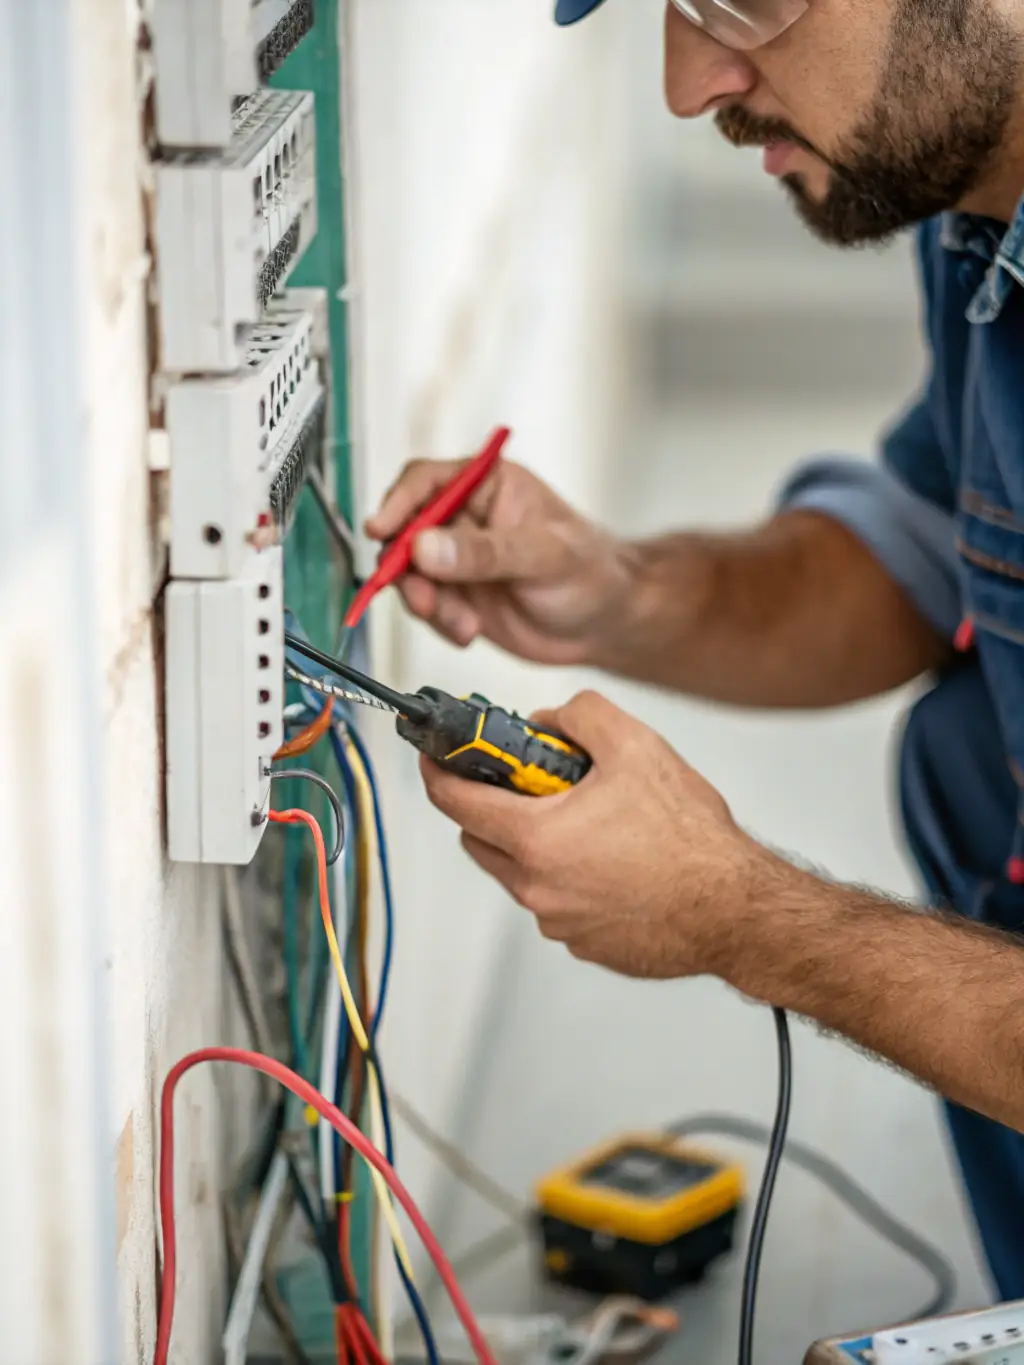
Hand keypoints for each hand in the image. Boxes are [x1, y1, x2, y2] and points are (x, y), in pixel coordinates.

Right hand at [365, 456, 632, 663]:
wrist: (607, 625)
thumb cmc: (593, 573)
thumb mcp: (545, 556)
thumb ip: (486, 552)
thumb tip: (427, 547)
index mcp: (488, 485)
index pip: (426, 481)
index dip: (398, 503)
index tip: (381, 530)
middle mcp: (466, 518)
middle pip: (406, 531)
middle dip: (407, 568)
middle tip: (425, 597)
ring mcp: (458, 559)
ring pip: (410, 574)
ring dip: (427, 602)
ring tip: (461, 622)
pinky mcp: (457, 597)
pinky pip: (425, 606)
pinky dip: (440, 623)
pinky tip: (470, 631)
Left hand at [420, 691, 764, 978]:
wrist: (736, 909)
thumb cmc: (691, 840)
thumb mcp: (634, 746)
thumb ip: (578, 717)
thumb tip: (546, 721)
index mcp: (536, 839)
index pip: (455, 801)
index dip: (438, 771)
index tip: (434, 758)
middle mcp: (537, 887)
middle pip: (478, 840)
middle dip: (490, 806)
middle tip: (527, 783)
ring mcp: (558, 922)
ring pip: (519, 873)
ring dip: (533, 844)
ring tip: (589, 820)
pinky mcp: (584, 945)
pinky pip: (556, 902)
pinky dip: (567, 877)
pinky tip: (613, 860)